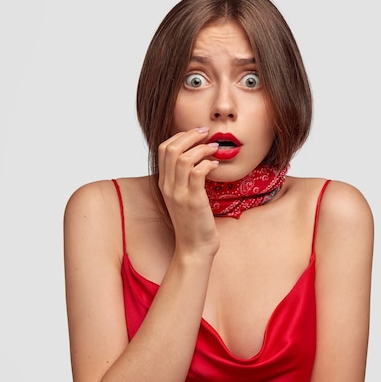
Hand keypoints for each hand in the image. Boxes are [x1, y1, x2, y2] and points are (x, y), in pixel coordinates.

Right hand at [158, 127, 220, 260]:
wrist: (194, 248)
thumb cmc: (193, 222)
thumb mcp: (183, 197)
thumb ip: (184, 178)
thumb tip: (196, 158)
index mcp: (164, 183)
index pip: (164, 149)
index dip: (180, 136)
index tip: (197, 134)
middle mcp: (168, 186)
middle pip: (171, 149)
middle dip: (190, 136)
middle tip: (207, 134)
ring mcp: (179, 194)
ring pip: (184, 158)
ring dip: (202, 148)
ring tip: (215, 148)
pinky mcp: (194, 201)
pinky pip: (198, 172)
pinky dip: (208, 163)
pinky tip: (216, 166)